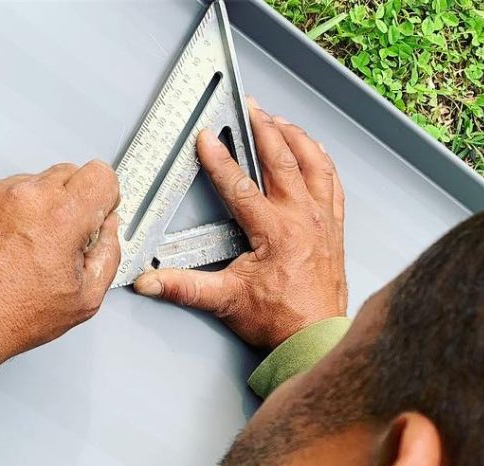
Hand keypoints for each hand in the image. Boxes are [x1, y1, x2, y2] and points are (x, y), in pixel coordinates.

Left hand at [0, 161, 120, 368]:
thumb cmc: (13, 315)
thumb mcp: (85, 298)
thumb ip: (108, 253)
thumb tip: (108, 230)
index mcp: (61, 216)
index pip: (101, 174)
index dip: (105, 196)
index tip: (97, 212)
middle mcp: (27, 196)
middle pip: (70, 172)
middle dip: (74, 201)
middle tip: (63, 237)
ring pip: (35, 182)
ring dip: (40, 205)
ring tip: (29, 246)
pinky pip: (4, 193)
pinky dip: (11, 212)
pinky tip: (7, 244)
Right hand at [134, 100, 346, 348]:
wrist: (314, 339)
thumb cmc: (278, 320)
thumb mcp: (224, 302)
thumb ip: (183, 287)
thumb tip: (149, 282)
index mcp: (275, 233)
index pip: (241, 186)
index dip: (220, 160)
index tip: (207, 138)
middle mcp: (303, 219)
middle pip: (283, 160)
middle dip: (262, 129)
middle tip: (249, 108)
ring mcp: (323, 220)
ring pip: (313, 164)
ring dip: (295, 138)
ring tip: (278, 120)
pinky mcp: (335, 227)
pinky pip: (333, 182)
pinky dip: (321, 161)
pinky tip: (313, 152)